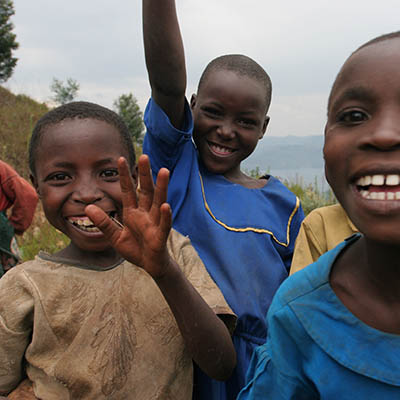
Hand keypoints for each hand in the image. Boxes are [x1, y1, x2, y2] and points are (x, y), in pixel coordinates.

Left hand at [85, 154, 172, 278]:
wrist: (149, 265)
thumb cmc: (135, 249)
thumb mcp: (115, 236)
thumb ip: (104, 222)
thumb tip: (88, 207)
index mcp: (132, 213)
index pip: (128, 190)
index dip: (124, 176)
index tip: (119, 159)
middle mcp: (145, 214)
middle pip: (145, 191)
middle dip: (145, 174)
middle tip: (144, 156)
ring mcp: (154, 223)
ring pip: (158, 202)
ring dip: (161, 187)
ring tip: (164, 171)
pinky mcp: (160, 236)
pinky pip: (163, 224)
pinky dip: (165, 215)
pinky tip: (165, 206)